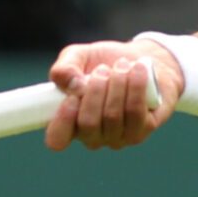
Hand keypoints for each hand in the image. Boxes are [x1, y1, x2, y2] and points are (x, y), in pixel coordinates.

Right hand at [44, 40, 181, 150]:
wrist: (140, 59)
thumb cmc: (103, 61)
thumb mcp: (77, 57)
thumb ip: (64, 68)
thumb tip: (74, 86)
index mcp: (69, 122)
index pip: (57, 140)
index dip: (62, 122)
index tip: (72, 97)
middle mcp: (91, 136)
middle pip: (88, 124)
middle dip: (95, 90)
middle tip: (102, 69)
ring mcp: (116, 138)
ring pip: (112, 117)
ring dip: (117, 84)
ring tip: (121, 65)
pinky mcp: (140, 131)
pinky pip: (135, 112)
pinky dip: (135, 86)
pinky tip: (137, 70)